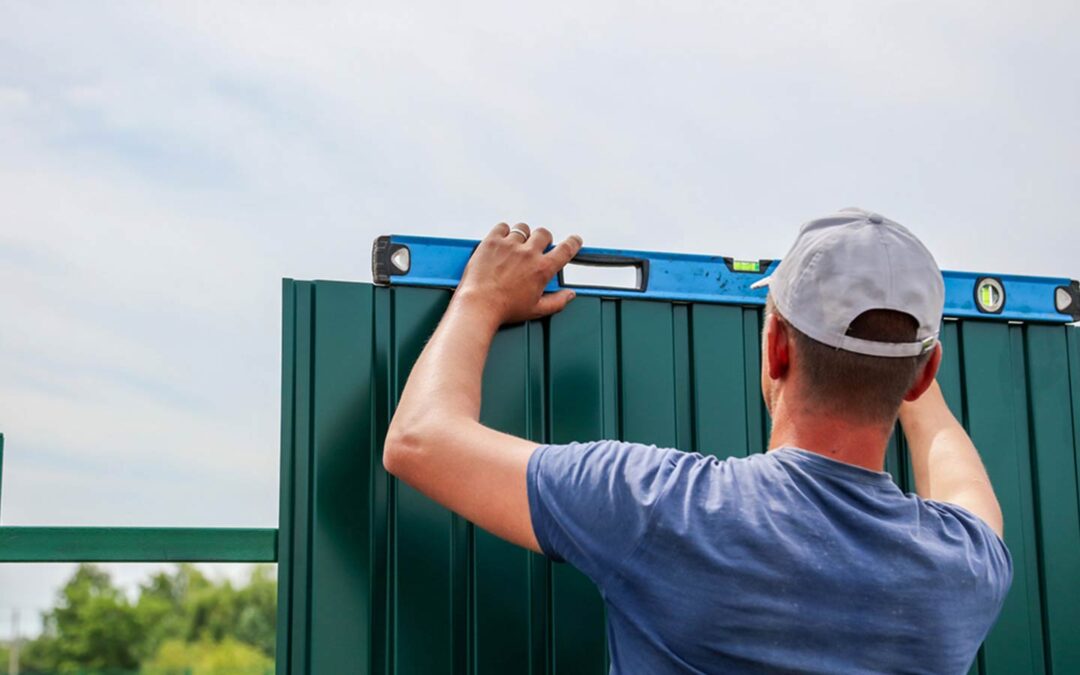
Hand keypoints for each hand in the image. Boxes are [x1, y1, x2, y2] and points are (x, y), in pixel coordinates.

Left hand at [455, 222, 583, 324]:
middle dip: (543, 240)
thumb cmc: (505, 309)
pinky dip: (503, 232)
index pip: (566, 249)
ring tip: (516, 247)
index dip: (573, 243)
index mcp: (542, 269)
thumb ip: (557, 302)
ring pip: (522, 229)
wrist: (478, 306)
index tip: (574, 240)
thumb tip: (569, 295)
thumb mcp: (536, 310)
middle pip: (544, 234)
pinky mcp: (492, 241)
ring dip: (523, 236)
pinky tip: (501, 241)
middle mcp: (528, 254)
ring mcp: (509, 245)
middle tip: (537, 248)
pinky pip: (502, 227)